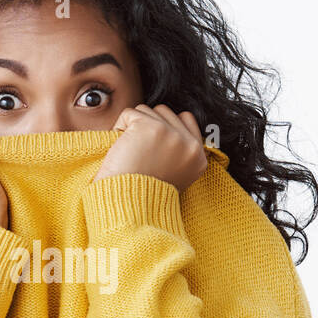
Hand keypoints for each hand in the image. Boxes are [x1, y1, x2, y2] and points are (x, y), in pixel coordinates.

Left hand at [92, 104, 207, 192]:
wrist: (130, 207)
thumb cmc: (142, 195)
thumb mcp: (174, 175)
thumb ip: (177, 151)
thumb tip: (167, 126)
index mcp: (198, 158)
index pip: (186, 119)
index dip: (164, 126)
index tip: (152, 143)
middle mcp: (189, 144)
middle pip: (164, 112)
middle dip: (147, 125)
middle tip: (140, 153)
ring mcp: (171, 134)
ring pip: (146, 111)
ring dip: (132, 128)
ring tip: (131, 153)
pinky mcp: (150, 127)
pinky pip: (128, 114)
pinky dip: (119, 129)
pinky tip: (122, 150)